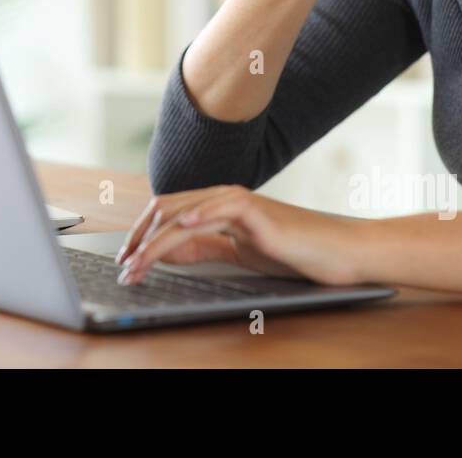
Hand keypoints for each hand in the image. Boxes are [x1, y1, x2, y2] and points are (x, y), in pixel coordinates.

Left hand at [114, 185, 367, 286]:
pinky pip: (223, 210)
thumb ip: (206, 247)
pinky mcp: (259, 212)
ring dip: (157, 241)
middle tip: (123, 265)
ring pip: (186, 214)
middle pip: (167, 209)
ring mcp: (241, 202)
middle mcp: (225, 197)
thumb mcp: (240, 253)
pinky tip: (181, 228)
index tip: (126, 260)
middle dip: (139, 238)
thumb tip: (168, 251)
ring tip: (138, 263)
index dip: (142, 234)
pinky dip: (199, 217)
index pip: (168, 212)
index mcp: (218, 205)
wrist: (338, 251)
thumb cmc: (294, 251)